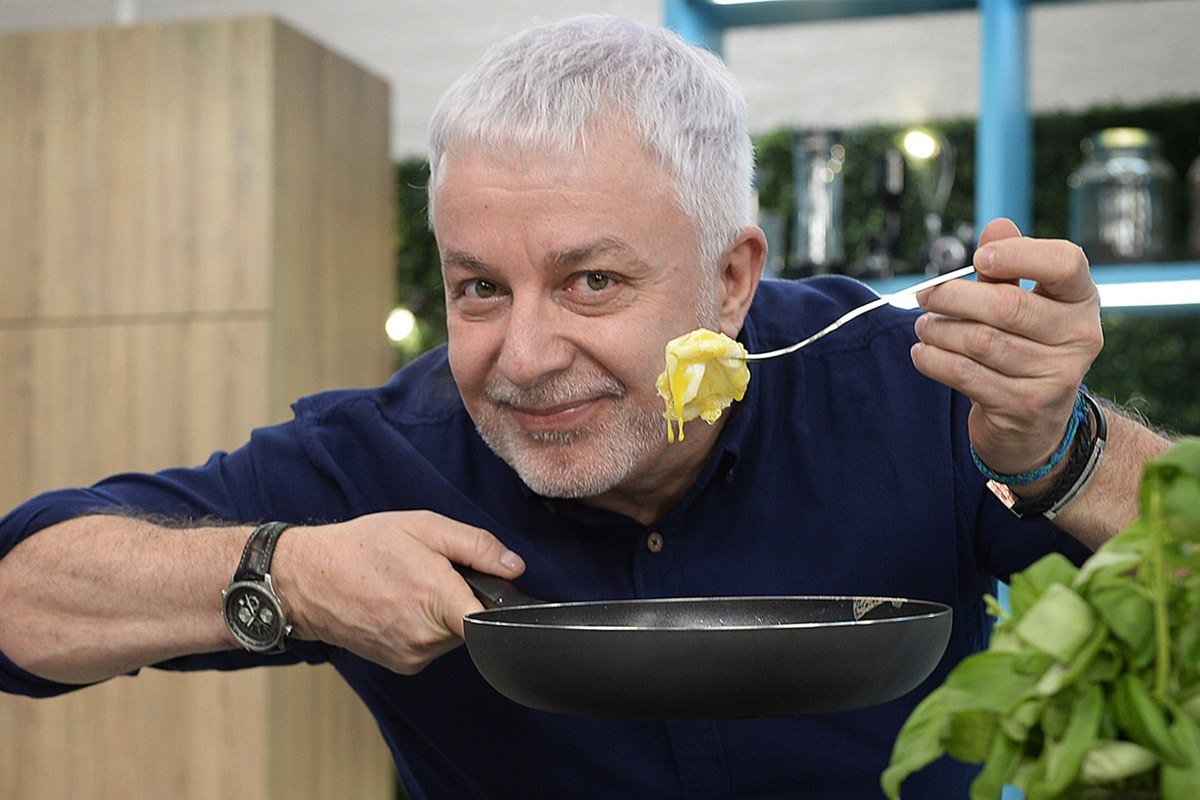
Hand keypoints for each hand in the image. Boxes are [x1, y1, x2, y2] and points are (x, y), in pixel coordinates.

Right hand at [273, 510, 524, 674]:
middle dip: (465, 598)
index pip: (491, 621)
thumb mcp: (425, 527)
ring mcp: (413, 654)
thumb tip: (514, 566)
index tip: (497, 592)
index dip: (501, 606)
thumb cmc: (363, 547)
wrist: (309, 579)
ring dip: (445, 614)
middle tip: (436, 574)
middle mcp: (426, 635)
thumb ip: (476, 546)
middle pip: (474, 622)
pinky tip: (402, 606)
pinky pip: (433, 647)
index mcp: (437, 597)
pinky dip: (427, 628)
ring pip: (454, 636)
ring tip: (413, 587)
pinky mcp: (403, 665)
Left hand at [910, 218, 1102, 476]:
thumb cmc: (1022, 346)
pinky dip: (935, 360)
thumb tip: (997, 225)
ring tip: (923, 325)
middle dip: (954, 297)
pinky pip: (967, 374)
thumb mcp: (1021, 302)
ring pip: (980, 341)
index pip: (1064, 263)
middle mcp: (1080, 336)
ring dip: (939, 330)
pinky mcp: (1026, 406)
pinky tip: (921, 352)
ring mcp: (1057, 375)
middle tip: (925, 296)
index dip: (1018, 254)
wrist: (1032, 422)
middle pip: (1008, 305)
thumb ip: (1006, 266)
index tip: (977, 258)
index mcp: (1081, 299)